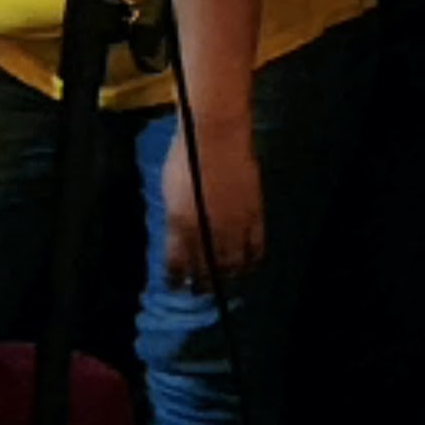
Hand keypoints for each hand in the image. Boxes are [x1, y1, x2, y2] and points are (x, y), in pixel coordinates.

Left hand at [159, 111, 264, 289]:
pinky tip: (248, 264)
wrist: (215, 134)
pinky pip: (256, 247)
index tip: (176, 285)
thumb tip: (178, 237)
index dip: (176, 278)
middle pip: (206, 270)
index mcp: (180, 224)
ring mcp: (233, 225)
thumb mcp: (168, 189)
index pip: (177, 264)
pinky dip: (251, 260)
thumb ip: (174, 218)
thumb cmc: (185, 154)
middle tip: (200, 289)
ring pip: (232, 264)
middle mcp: (206, 230)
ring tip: (223, 280)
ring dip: (227, 276)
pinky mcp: (254, 215)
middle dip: (201, 283)